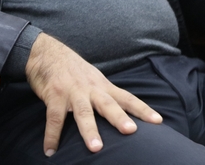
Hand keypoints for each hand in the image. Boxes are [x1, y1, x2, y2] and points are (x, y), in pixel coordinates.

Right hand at [25, 33, 161, 156]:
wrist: (46, 52)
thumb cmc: (72, 69)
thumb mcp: (93, 79)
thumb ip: (105, 95)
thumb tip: (121, 114)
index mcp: (102, 86)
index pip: (126, 98)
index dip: (142, 109)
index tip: (158, 121)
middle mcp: (90, 88)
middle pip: (107, 104)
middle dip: (119, 117)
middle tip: (131, 130)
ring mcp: (72, 91)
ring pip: (83, 112)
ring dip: (89, 130)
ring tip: (96, 148)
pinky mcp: (54, 95)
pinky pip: (54, 118)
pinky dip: (52, 136)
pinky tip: (51, 151)